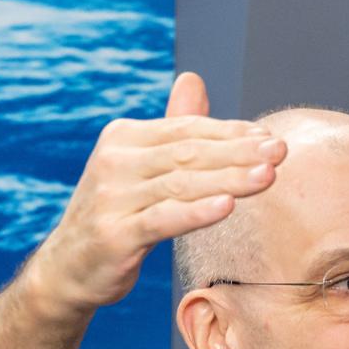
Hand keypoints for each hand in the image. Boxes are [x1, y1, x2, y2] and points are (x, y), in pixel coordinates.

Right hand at [22, 71, 286, 313]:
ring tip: (268, 176)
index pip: (187, 130)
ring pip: (181, 184)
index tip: (269, 137)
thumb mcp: (142, 168)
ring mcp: (113, 197)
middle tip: (280, 151)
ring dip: (229, 179)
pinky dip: (196, 212)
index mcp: (124, 138)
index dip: (231, 132)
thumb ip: (172, 130)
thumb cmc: (117, 216)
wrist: (68, 269)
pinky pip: (163, 219)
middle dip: (239, 151)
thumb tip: (194, 79)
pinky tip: (228, 207)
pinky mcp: (115, 234)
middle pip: (189, 153)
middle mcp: (115, 160)